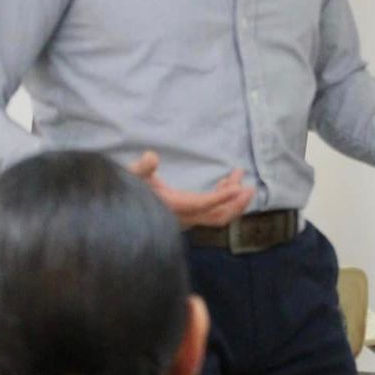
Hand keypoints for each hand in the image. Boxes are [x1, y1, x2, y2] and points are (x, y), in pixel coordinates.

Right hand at [128, 152, 255, 228]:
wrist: (124, 212)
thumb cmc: (129, 190)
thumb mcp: (132, 176)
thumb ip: (142, 168)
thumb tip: (151, 156)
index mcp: (174, 206)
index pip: (203, 204)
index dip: (222, 197)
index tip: (238, 187)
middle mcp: (184, 216)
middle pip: (218, 216)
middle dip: (236, 203)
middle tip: (250, 187)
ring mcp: (188, 218)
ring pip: (217, 214)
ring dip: (231, 198)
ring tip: (239, 176)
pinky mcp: (189, 215)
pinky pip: (212, 211)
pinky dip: (223, 199)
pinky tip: (225, 183)